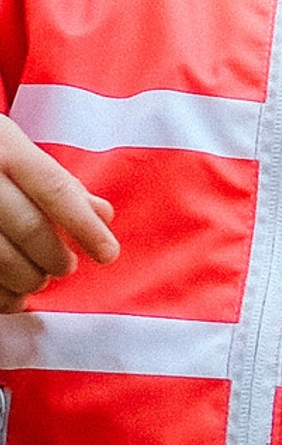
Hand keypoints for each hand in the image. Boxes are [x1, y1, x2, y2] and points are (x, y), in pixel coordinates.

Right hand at [0, 119, 116, 312]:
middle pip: (29, 228)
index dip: (85, 226)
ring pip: (1, 258)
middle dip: (56, 258)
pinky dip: (2, 294)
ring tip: (39, 278)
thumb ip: (60, 182)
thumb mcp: (18, 150)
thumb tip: (103, 214)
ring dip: (29, 279)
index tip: (107, 253)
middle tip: (67, 266)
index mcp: (4, 147)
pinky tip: (14, 297)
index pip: (54, 190)